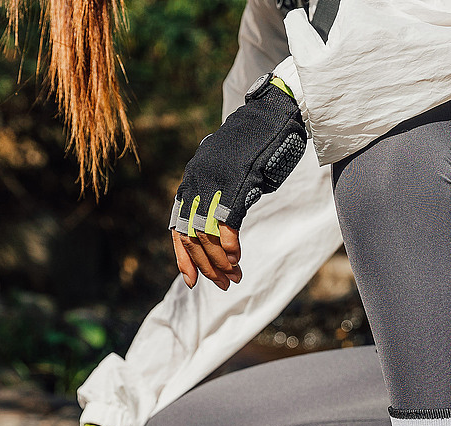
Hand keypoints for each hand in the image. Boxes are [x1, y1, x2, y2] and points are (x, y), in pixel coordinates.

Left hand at [169, 75, 304, 286]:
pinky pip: (226, 222)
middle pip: (192, 236)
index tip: (192, 281)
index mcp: (192, 181)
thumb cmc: (254, 147)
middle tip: (223, 284)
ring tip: (233, 276)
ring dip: (220, 261)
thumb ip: (219, 196)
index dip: (184, 257)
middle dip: (207, 265)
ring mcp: (213, 181)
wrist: (270, 116)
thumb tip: (219, 229)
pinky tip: (237, 258)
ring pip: (207, 233)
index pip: (179, 228)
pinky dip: (230, 245)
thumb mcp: (229, 173)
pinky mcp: (234, 181)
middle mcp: (196, 182)